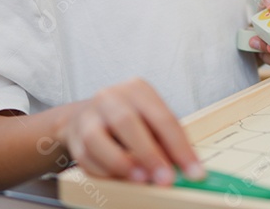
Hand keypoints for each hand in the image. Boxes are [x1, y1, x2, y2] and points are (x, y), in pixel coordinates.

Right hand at [60, 78, 204, 185]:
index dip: (180, 147)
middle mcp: (110, 97)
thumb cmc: (129, 121)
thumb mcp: (150, 122)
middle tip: (166, 179)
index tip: (194, 172)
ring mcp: (89, 116)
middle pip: (127, 122)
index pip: (162, 118)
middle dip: (149, 154)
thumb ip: (166, 143)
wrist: (86, 116)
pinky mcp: (75, 137)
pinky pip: (85, 158)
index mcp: (137, 89)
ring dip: (121, 163)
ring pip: (97, 140)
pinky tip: (120, 180)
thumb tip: (188, 170)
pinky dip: (104, 172)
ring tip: (141, 181)